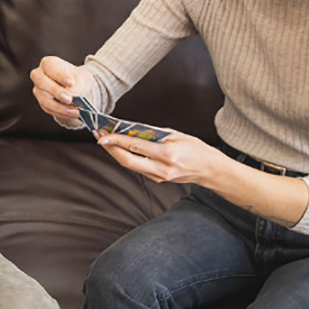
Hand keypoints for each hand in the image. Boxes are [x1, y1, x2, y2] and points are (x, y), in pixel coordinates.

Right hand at [30, 55, 92, 120]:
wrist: (78, 90)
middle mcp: (39, 75)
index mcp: (48, 64)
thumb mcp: (81, 79)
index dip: (59, 75)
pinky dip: (62, 113)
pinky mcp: (42, 103)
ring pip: (44, 99)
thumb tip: (71, 96)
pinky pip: (49, 109)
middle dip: (56, 91)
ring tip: (75, 111)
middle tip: (69, 99)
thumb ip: (76, 85)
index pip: (50, 67)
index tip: (71, 82)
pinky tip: (72, 114)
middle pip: (41, 82)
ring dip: (60, 107)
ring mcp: (39, 90)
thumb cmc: (77, 79)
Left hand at [96, 130, 213, 183]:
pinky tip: (120, 149)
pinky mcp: (158, 179)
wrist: (209, 169)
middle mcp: (161, 168)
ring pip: (130, 165)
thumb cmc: (194, 148)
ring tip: (106, 140)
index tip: (103, 134)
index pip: (135, 147)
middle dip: (110, 149)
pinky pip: (138, 168)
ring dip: (116, 153)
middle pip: (127, 160)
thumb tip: (131, 129)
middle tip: (99, 136)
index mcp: (167, 154)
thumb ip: (153, 133)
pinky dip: (127, 157)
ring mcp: (159, 176)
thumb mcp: (175, 135)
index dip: (116, 141)